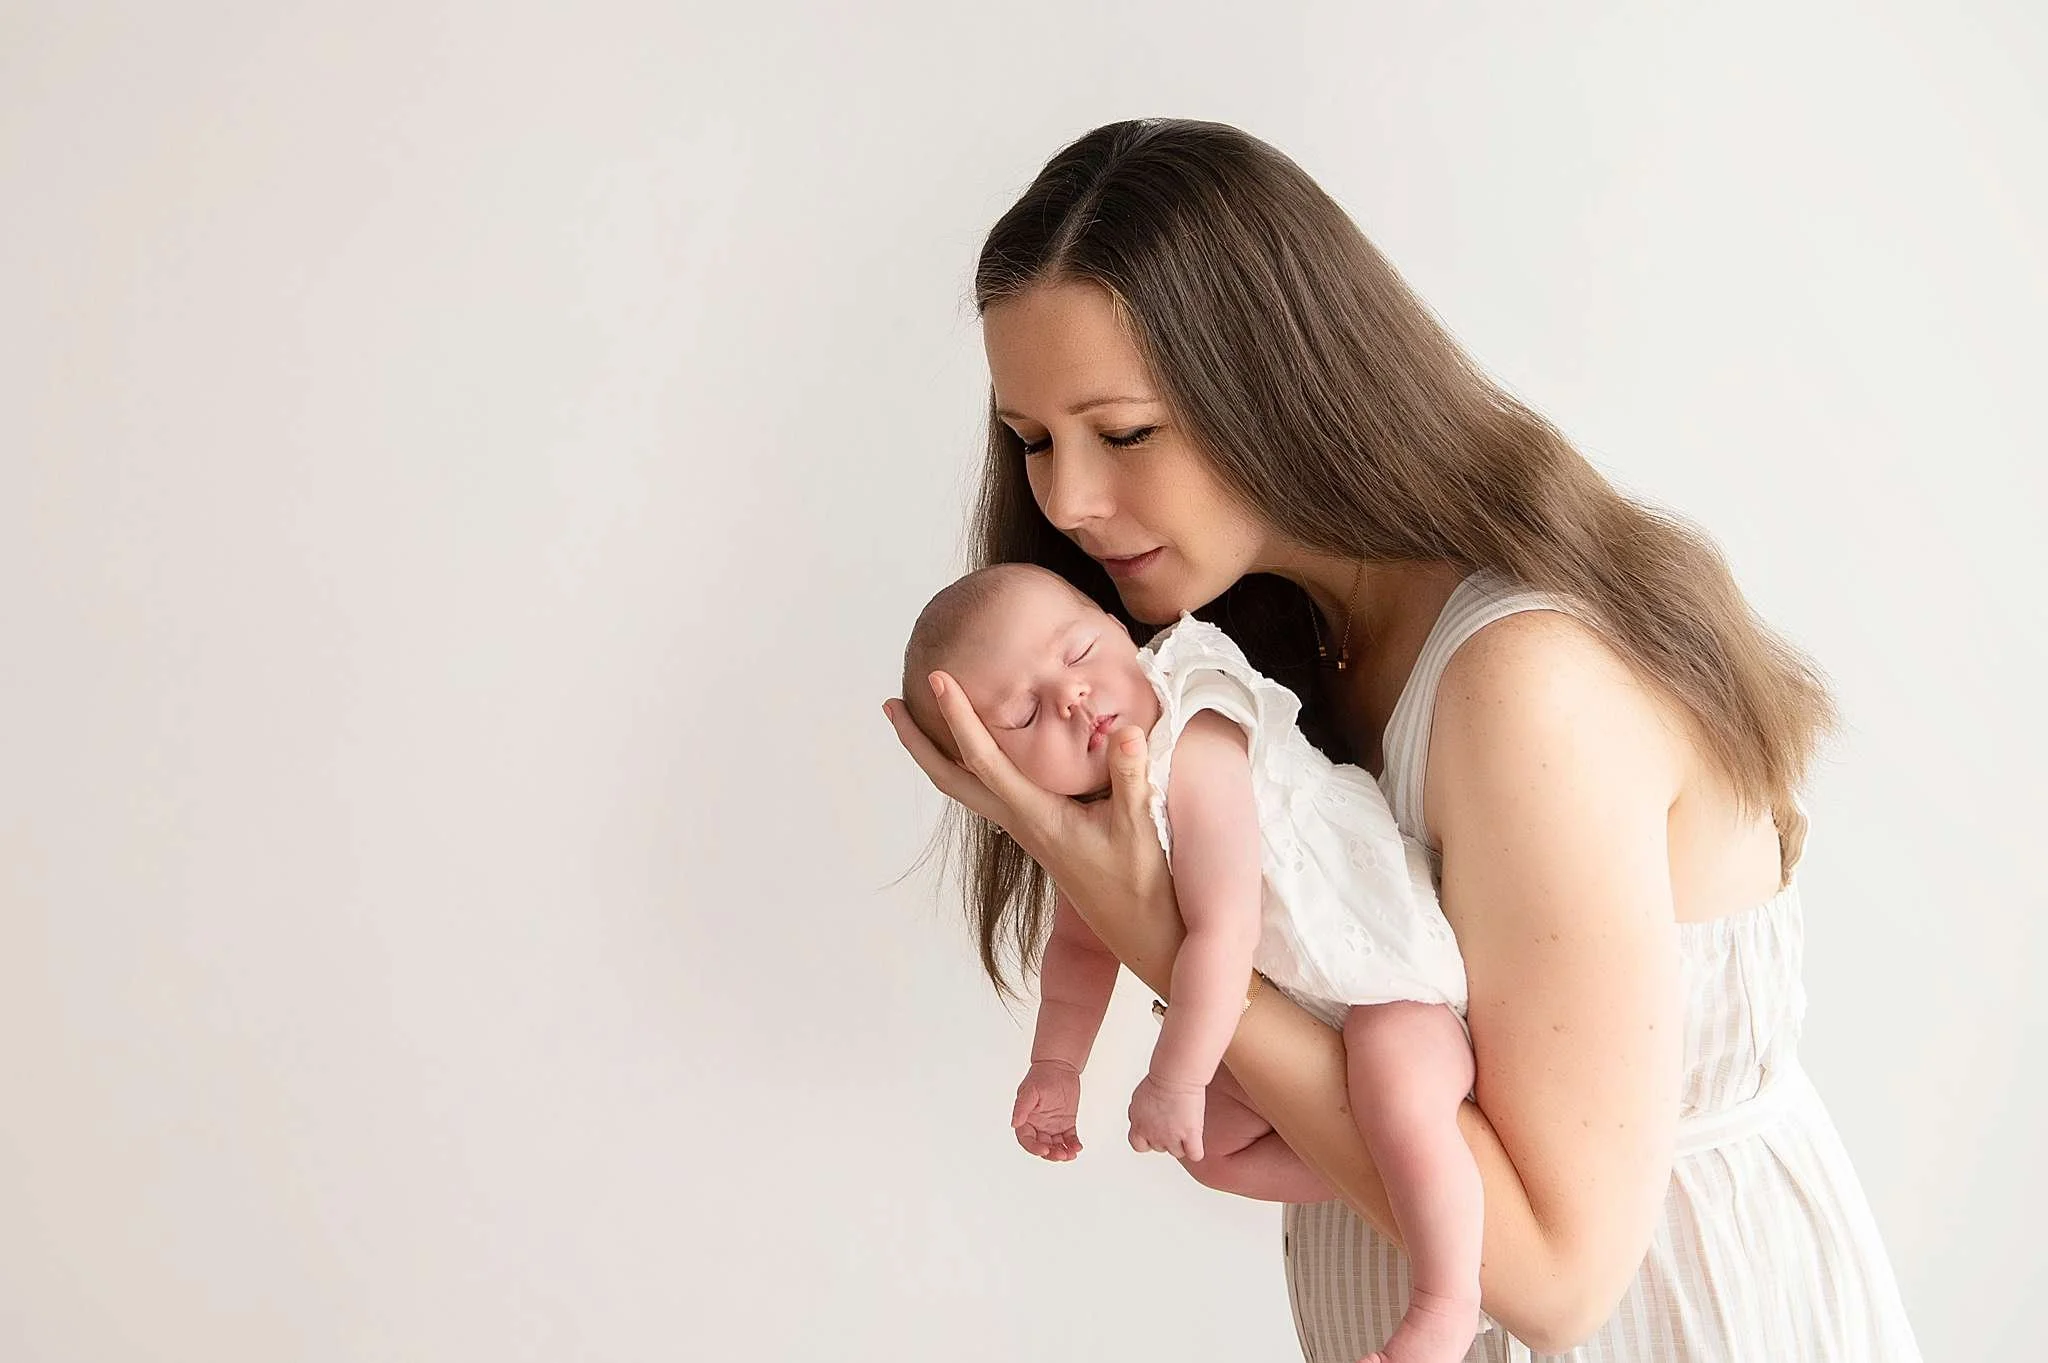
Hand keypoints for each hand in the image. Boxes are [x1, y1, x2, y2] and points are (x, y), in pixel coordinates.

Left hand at [882, 673, 1181, 992]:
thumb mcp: (1138, 825)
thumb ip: (1130, 777)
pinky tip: (978, 751)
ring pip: (964, 787)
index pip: (983, 761)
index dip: (959, 718)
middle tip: (889, 704)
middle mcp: (1019, 821)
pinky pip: (989, 791)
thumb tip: (1124, 730)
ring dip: (936, 754)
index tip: (938, 679)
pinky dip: (969, 765)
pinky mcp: (1038, 830)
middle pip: (949, 780)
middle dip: (916, 742)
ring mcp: (1025, 827)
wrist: (1139, 929)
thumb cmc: (1139, 881)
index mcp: (1034, 816)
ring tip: (916, 720)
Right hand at [1011, 1060, 1083, 1161]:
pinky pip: (1069, 1138)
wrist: (1060, 1066)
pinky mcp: (1066, 1123)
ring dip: (1063, 1153)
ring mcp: (1053, 1126)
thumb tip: (1014, 1124)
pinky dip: (1073, 1145)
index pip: (1027, 1140)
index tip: (1045, 1149)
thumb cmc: (1042, 1076)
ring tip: (1071, 1154)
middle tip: (1061, 1155)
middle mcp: (1039, 1126)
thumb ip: (1022, 1108)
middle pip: (1043, 1147)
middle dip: (1052, 1154)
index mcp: (1027, 1120)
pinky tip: (1077, 1147)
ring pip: (1056, 1146)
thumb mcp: (1030, 1091)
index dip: (1034, 1148)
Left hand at [1127, 1072, 1209, 1161]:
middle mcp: (1152, 1133)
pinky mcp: (1189, 1135)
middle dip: (1167, 1137)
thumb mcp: (1140, 1097)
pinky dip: (1196, 1150)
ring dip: (1182, 1142)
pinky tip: (1196, 1140)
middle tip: (1175, 1122)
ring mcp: (1170, 1136)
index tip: (1154, 1133)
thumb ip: (1141, 1113)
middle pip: (1160, 1148)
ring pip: (1177, 1152)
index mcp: (1138, 1123)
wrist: (1175, 1076)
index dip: (1147, 1140)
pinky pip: (1194, 1154)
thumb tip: (1144, 1116)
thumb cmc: (1160, 1079)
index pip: (1138, 1145)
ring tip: (1187, 1125)